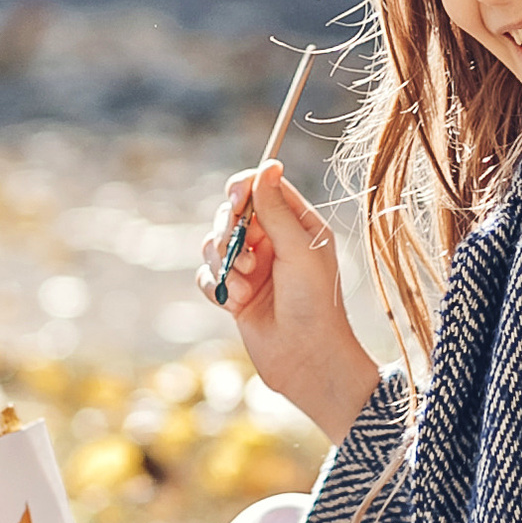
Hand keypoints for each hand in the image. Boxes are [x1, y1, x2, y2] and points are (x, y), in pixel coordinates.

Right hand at [199, 159, 380, 442]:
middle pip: (231, 213)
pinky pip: (207, 276)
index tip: (236, 201)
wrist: (306, 359)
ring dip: (223, 263)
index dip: (244, 189)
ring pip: (213, 244)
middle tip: (241, 254)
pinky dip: (216, 287)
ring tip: (243, 285)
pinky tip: (235, 304)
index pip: (262, 189)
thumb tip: (267, 164)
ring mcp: (251, 268)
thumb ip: (276, 209)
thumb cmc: (314, 302)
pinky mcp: (233, 294)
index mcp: (297, 225)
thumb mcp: (298, 249)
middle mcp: (273, 242)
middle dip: (228, 232)